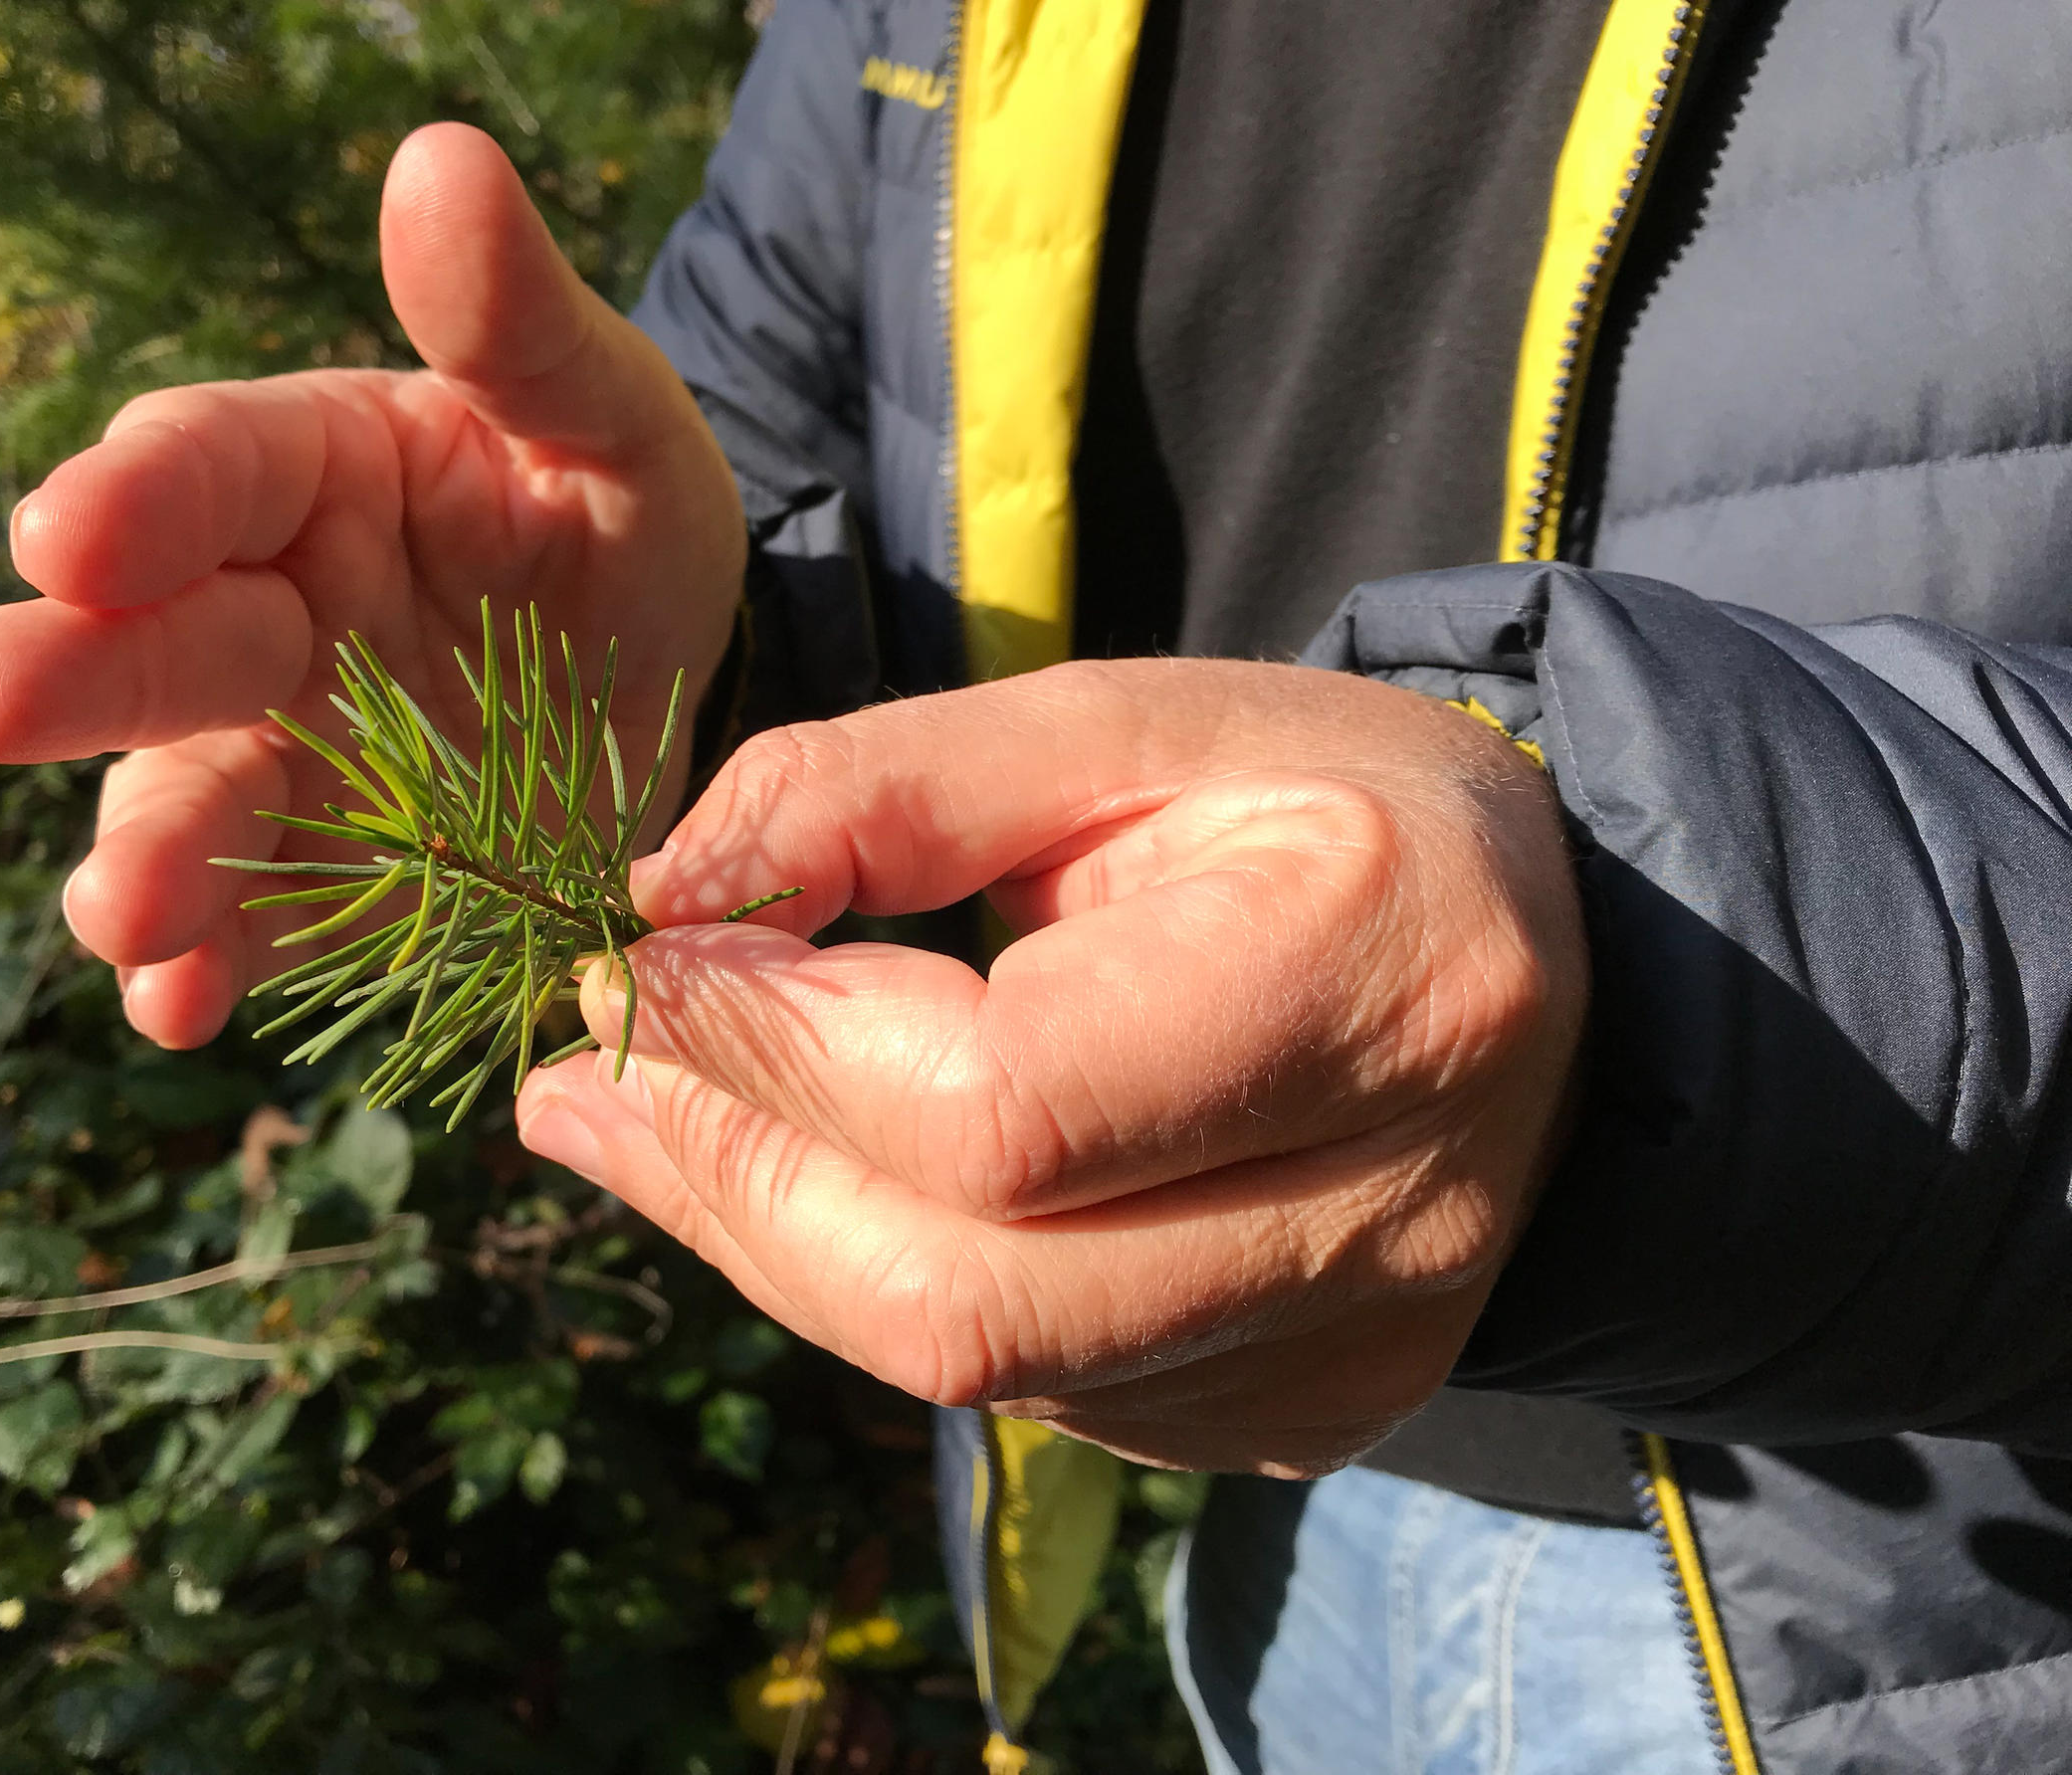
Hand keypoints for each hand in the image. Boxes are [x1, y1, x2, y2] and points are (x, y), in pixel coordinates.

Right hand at [0, 125, 745, 1047]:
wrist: (669, 673)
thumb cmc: (615, 509)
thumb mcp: (607, 412)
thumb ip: (520, 320)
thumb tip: (440, 157)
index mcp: (319, 468)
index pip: (211, 464)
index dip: (141, 496)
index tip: (70, 532)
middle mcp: (266, 609)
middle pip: (156, 640)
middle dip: (71, 675)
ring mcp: (285, 754)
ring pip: (188, 798)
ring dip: (144, 854)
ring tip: (120, 916)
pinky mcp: (320, 874)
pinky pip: (257, 921)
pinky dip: (212, 966)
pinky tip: (181, 1009)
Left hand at [513, 660, 1587, 1474]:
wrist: (1556, 976)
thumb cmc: (1322, 810)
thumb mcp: (1123, 725)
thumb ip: (884, 791)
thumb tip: (659, 901)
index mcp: (1372, 987)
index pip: (1004, 1106)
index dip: (777, 1047)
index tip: (634, 956)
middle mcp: (1383, 1220)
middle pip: (963, 1298)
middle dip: (731, 1175)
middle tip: (588, 1071)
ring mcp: (1340, 1356)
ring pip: (970, 1368)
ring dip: (771, 1237)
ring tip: (650, 1112)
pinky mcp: (1292, 1419)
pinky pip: (1020, 1391)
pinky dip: (876, 1279)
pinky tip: (813, 1174)